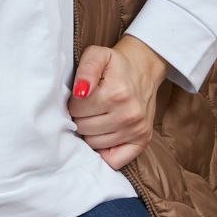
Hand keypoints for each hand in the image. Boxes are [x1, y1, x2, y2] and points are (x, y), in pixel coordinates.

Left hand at [67, 36, 167, 170]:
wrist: (143, 69)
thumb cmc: (115, 64)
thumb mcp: (97, 55)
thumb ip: (86, 69)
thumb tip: (80, 92)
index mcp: (116, 93)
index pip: (76, 109)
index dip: (73, 102)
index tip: (80, 95)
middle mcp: (128, 114)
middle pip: (83, 128)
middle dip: (80, 116)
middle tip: (88, 106)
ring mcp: (137, 130)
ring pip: (94, 144)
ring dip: (90, 132)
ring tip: (96, 116)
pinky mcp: (142, 141)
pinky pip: (114, 161)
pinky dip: (104, 151)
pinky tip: (104, 135)